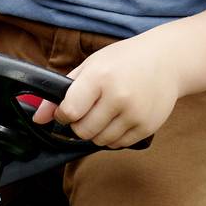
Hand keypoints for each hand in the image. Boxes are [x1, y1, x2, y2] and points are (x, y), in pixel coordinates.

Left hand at [48, 39, 181, 148]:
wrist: (168, 60)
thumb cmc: (124, 61)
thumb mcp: (91, 66)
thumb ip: (62, 92)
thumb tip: (37, 118)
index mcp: (101, 77)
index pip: (69, 112)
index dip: (63, 114)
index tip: (68, 109)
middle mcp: (119, 97)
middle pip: (83, 131)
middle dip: (78, 125)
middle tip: (87, 110)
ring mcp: (135, 114)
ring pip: (99, 140)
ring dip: (95, 132)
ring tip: (105, 112)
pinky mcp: (147, 127)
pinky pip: (118, 144)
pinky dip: (112, 136)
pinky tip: (119, 117)